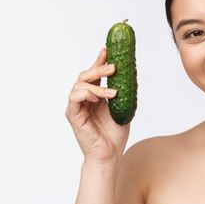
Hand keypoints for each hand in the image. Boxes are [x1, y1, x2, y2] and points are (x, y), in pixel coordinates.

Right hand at [65, 48, 130, 163]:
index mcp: (94, 96)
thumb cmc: (115, 133)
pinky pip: (74, 98)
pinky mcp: (73, 116)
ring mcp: (77, 107)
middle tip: (113, 66)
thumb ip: (124, 90)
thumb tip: (130, 72)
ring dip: (97, 84)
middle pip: (85, 75)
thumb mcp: (123, 106)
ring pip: (79, 85)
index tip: (108, 50)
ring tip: (113, 92)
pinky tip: (99, 98)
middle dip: (98, 67)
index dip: (99, 60)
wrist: (110, 154)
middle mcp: (84, 99)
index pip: (94, 74)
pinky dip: (87, 94)